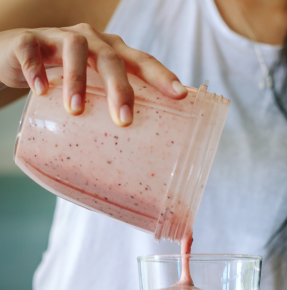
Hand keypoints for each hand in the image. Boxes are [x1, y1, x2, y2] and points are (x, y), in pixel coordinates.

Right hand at [0, 25, 186, 125]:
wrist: (16, 56)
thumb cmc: (65, 79)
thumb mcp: (91, 92)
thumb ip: (108, 112)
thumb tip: (132, 163)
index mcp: (112, 54)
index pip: (141, 61)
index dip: (161, 75)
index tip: (179, 95)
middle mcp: (91, 41)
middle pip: (111, 58)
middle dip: (120, 88)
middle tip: (124, 119)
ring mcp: (59, 37)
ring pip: (74, 48)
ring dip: (77, 79)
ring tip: (76, 110)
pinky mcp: (28, 40)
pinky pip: (32, 49)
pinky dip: (36, 69)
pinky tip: (41, 91)